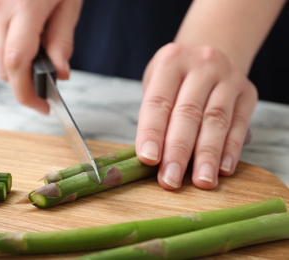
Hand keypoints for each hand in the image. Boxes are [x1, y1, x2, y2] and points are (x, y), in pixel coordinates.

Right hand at [0, 0, 81, 112]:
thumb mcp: (70, 5)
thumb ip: (63, 41)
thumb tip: (60, 73)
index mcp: (24, 10)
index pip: (16, 63)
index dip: (27, 93)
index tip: (43, 106)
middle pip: (7, 69)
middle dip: (28, 83)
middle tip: (51, 80)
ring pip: (2, 61)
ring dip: (23, 68)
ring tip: (44, 50)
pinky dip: (16, 54)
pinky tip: (31, 40)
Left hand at [136, 43, 257, 189]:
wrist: (213, 49)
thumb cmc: (177, 75)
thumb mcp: (156, 81)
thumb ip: (155, 114)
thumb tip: (154, 158)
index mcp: (171, 61)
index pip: (158, 102)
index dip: (152, 132)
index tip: (148, 159)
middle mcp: (202, 66)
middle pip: (188, 114)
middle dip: (178, 151)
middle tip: (171, 180)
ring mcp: (228, 77)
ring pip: (216, 121)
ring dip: (207, 155)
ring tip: (202, 181)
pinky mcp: (248, 92)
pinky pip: (240, 123)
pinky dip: (231, 149)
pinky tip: (224, 169)